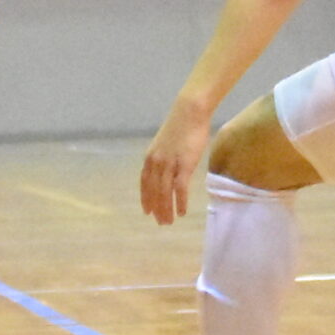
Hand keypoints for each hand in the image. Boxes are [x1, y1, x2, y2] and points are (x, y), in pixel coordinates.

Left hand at [139, 105, 212, 225]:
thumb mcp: (166, 143)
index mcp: (150, 157)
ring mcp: (169, 164)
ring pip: (164, 193)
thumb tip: (167, 169)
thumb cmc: (181, 126)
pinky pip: (180, 188)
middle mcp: (156, 163)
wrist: (189, 112)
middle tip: (161, 222)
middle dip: (156, 208)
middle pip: (154, 191)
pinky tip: (182, 212)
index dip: (146, 198)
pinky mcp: (184, 164)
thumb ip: (164, 157)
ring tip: (169, 222)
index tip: (147, 212)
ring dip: (166, 209)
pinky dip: (180, 202)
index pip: (144, 183)